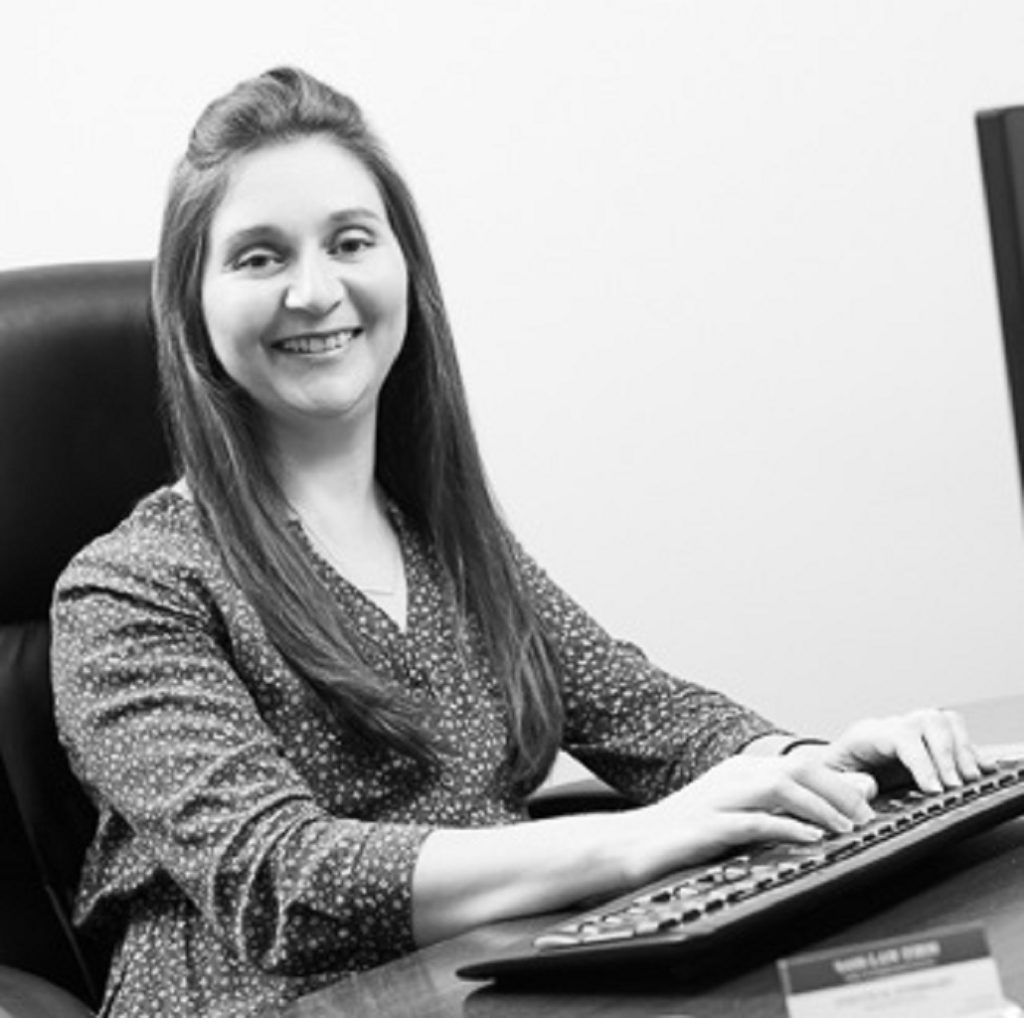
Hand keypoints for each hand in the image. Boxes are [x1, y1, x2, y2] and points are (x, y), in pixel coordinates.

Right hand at [619, 753, 874, 885]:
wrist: (632, 843)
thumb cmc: (687, 831)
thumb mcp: (738, 815)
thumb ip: (781, 809)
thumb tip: (827, 807)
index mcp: (742, 770)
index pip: (803, 763)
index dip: (841, 781)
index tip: (869, 804)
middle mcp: (733, 776)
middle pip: (797, 768)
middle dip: (839, 790)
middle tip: (867, 817)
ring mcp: (719, 798)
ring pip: (779, 787)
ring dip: (819, 806)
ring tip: (847, 828)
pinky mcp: (707, 826)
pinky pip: (753, 822)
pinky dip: (786, 828)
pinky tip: (810, 840)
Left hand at [815, 708, 994, 793]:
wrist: (825, 770)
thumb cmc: (824, 777)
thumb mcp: (824, 783)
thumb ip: (844, 785)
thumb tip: (867, 786)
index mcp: (865, 736)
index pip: (900, 736)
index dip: (922, 762)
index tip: (935, 789)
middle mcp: (890, 728)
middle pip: (927, 721)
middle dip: (946, 755)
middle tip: (955, 787)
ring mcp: (908, 733)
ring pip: (943, 722)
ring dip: (962, 750)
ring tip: (968, 780)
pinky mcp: (924, 744)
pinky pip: (955, 734)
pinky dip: (970, 750)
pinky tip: (979, 770)